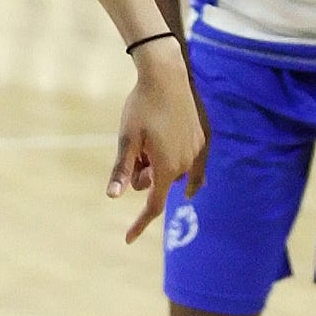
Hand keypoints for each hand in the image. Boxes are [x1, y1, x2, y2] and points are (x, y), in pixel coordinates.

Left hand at [108, 37, 204, 243]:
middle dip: (142, 175)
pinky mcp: (202, 139)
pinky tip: (194, 190)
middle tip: (134, 149)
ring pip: (171, 171)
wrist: (166, 77)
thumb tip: (113, 196)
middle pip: (156, 184)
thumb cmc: (142, 107)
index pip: (152, 206)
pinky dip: (187, 175)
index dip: (139, 224)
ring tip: (149, 136)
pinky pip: (193, 166)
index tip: (127, 239)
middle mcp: (185, 164)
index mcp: (166, 167)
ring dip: (158, 164)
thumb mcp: (126, 139)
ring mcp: (196, 152)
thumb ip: (122, 169)